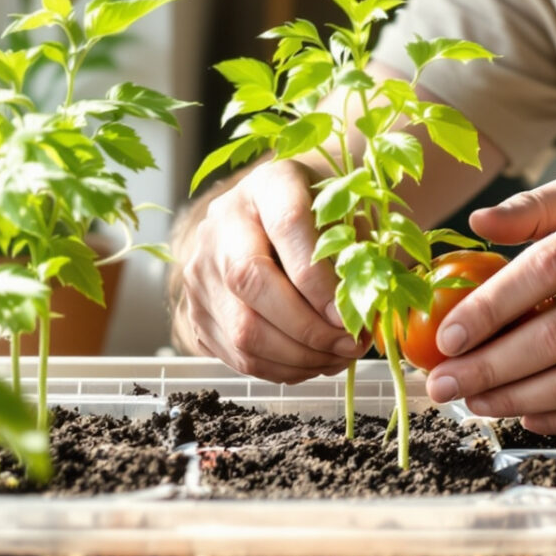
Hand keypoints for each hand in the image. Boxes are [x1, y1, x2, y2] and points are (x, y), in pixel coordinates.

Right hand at [170, 159, 367, 380]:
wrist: (282, 223)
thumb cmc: (327, 222)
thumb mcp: (351, 221)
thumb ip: (356, 256)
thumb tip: (360, 314)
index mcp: (267, 185)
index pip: (287, 226)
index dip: (320, 280)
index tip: (352, 316)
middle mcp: (221, 223)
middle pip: (250, 282)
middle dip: (309, 328)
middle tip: (351, 345)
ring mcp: (201, 270)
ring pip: (243, 330)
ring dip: (299, 357)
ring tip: (338, 357)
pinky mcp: (196, 312)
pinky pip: (237, 356)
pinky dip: (282, 370)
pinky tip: (313, 362)